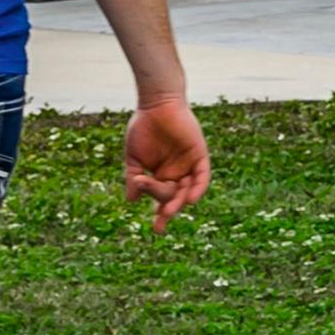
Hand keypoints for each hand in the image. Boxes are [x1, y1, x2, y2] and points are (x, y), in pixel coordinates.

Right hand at [121, 97, 210, 232]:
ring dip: (180, 201)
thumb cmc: (143, 128)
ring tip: (169, 211)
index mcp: (161, 176)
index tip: (156, 229)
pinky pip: (202, 176)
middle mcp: (177, 173)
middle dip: (168, 210)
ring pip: (187, 189)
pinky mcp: (200, 155)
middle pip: (175, 197)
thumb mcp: (134, 158)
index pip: (162, 200)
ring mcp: (188, 165)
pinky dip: (198, 188)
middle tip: (161, 221)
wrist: (155, 104)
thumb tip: (131, 201)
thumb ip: (133, 178)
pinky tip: (190, 199)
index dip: (161, 215)